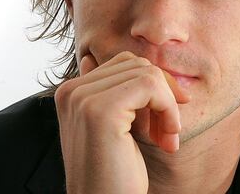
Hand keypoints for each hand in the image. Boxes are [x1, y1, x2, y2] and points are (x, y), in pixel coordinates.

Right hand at [54, 51, 190, 193]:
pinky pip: (151, 85)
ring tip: (166, 138)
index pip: (123, 64)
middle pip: (137, 64)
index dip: (153, 88)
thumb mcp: (114, 128)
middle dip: (162, 95)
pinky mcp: (101, 110)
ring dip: (168, 106)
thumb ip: (116, 95)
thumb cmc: (113, 175)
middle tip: (167, 132)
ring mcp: (83, 99)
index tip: (163, 120)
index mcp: (71, 93)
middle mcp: (71, 91)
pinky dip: (168, 109)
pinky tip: (166, 138)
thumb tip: (137, 67)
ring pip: (147, 73)